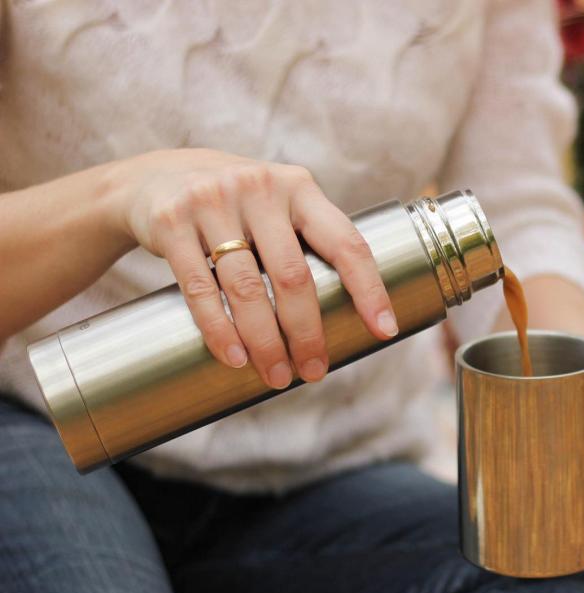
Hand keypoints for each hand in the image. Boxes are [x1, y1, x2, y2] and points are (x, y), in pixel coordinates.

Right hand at [113, 148, 396, 388]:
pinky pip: (200, 288)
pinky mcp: (171, 221)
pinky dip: (220, 330)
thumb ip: (308, 240)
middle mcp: (260, 188)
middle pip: (293, 276)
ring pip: (247, 288)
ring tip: (277, 376)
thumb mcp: (277, 204)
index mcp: (299, 187)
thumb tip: (350, 312)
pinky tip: (235, 358)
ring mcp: (212, 202)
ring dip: (265, 342)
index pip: (346, 243)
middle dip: (308, 332)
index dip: (369, 290)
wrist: (152, 177)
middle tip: (315, 372)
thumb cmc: (236, 205)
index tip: (384, 330)